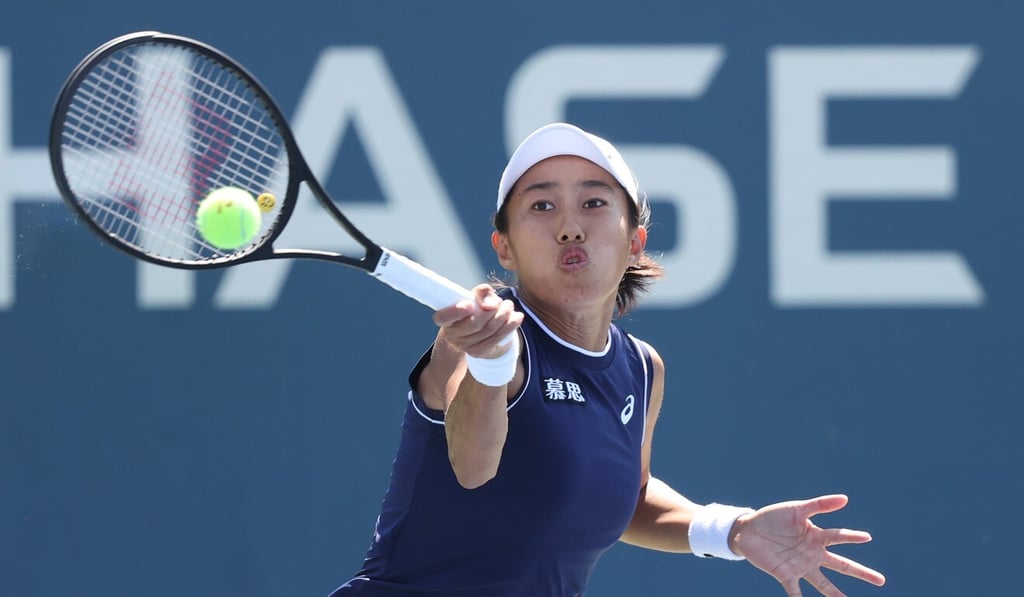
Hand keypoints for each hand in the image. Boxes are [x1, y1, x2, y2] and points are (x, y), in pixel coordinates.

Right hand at [433, 284, 521, 358]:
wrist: (481, 331)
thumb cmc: (476, 308)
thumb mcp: (477, 296)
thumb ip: (481, 293)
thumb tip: (489, 304)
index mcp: (445, 318)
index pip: (442, 317)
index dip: (455, 312)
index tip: (470, 304)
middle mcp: (451, 334)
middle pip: (474, 323)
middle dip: (492, 311)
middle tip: (503, 301)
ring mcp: (464, 346)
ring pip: (488, 331)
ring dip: (504, 316)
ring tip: (509, 306)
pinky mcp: (478, 352)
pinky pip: (496, 338)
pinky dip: (510, 326)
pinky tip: (517, 317)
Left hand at [731, 494, 885, 596]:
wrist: (748, 530)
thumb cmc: (773, 517)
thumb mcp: (796, 509)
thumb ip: (819, 505)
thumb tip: (845, 499)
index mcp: (816, 536)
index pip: (838, 536)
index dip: (852, 536)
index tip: (867, 537)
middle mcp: (813, 553)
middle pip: (841, 565)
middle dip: (861, 572)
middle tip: (881, 581)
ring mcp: (801, 566)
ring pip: (823, 583)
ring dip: (835, 594)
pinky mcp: (785, 574)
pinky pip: (795, 592)